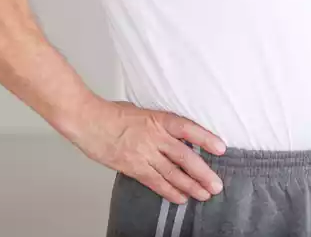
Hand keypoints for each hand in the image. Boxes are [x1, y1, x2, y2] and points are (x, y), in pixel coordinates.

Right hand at [71, 98, 225, 203]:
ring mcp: (143, 154)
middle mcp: (155, 137)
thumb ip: (162, 124)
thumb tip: (179, 135)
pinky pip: (155, 182)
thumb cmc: (115, 114)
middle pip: (184, 157)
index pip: (189, 129)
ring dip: (190, 186)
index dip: (206, 139)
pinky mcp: (132, 167)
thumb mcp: (146, 111)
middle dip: (203, 173)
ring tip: (204, 194)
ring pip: (172, 173)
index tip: (222, 148)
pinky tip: (180, 198)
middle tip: (217, 185)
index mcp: (160, 119)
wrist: (88, 121)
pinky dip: (169, 191)